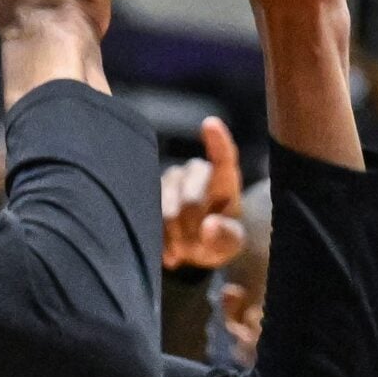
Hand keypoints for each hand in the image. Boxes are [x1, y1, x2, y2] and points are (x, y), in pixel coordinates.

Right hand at [161, 118, 245, 270]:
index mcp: (223, 180)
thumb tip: (209, 226)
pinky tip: (169, 252)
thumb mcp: (230, 244)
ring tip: (183, 251)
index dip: (217, 141)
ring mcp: (169, 180)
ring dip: (174, 236)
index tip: (210, 124)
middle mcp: (196, 171)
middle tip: (197, 250)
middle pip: (191, 201)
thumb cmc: (218, 239)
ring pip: (166, 210)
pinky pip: (148, 216)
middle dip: (193, 230)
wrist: (194, 245)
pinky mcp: (147, 192)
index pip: (223, 157)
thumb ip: (225, 237)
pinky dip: (158, 239)